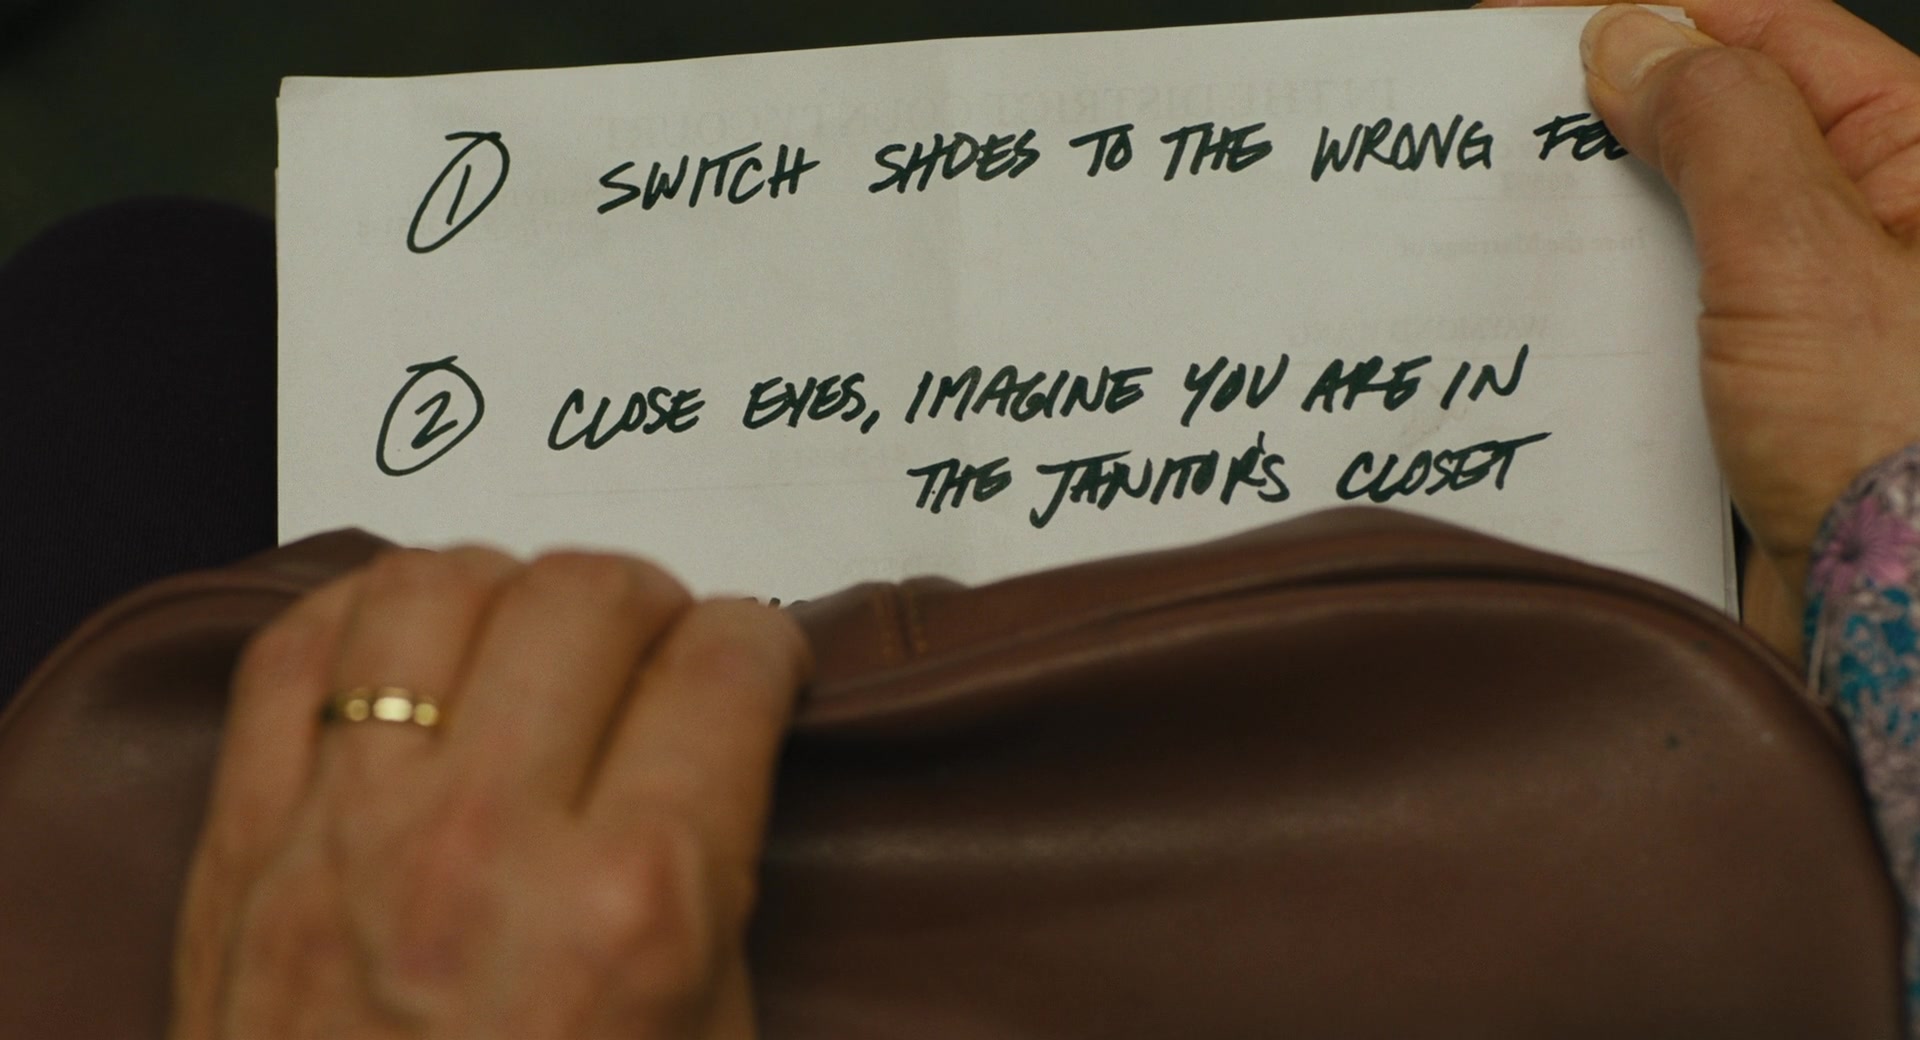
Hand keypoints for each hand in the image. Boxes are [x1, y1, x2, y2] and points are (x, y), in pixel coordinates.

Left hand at [169, 547, 807, 1037]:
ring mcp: (346, 837)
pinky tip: (417, 648)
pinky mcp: (241, 846)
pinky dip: (366, 615)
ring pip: (439, 587)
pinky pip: (297, 647)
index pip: (728, 667)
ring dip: (511, 593)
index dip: (765, 645)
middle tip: (660, 657)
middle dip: (654, 605)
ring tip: (538, 646)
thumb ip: (720, 876)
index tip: (757, 662)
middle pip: (592, 597)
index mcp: (636, 910)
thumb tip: (724, 730)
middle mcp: (488, 849)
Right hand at [1482, 0, 1919, 656]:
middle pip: (1714, 122)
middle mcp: (1869, 222)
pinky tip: (1544, 311)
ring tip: (1501, 216)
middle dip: (1603, 114)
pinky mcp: (1758, 387)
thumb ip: (1715, 126)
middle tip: (1496, 120)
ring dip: (1592, 217)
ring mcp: (1811, 307)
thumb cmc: (1903, 446)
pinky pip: (1664, 315)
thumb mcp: (1801, 251)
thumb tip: (1636, 39)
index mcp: (1915, 155)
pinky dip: (1600, 304)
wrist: (1903, 614)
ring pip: (1677, 223)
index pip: (1762, 32)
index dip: (1643, 13)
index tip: (1529, 21)